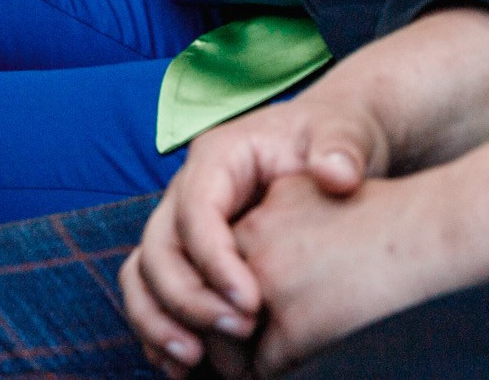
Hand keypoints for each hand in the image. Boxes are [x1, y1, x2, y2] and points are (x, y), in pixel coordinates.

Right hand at [120, 78, 389, 373]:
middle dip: (188, 298)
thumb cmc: (335, 137)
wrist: (333, 147)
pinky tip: (183, 366)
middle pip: (160, 246)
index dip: (215, 261)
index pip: (196, 211)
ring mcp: (184, 223)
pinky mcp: (191, 253)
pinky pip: (155, 291)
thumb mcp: (344, 132)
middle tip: (239, 335)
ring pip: (144, 272)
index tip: (254, 305)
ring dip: (159, 319)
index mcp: (218, 157)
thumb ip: (340, 148)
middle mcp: (189, 190)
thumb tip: (335, 175)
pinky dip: (160, 328)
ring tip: (192, 361)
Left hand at [236, 126, 488, 376]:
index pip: (211, 265)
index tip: (237, 313)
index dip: (222, 295)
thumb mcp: (312, 204)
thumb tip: (239, 299)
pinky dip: (274, 370)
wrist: (431, 229)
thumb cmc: (383, 222)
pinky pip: (262, 366)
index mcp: (255, 208)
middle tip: (236, 348)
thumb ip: (269, 236)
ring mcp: (269, 282)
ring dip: (241, 358)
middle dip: (223, 331)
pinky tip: (300, 359)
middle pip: (208, 301)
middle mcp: (251, 239)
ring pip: (225, 340)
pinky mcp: (295, 323)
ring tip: (261, 361)